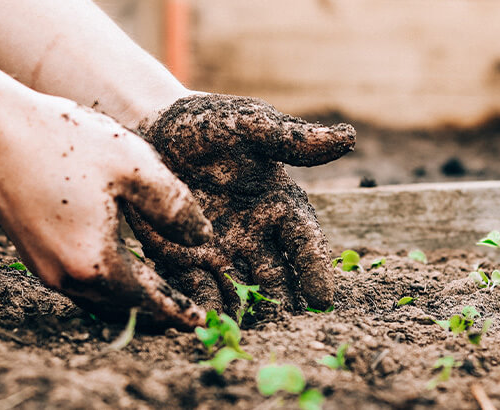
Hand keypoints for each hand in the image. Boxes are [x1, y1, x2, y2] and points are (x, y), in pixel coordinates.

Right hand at [0, 93, 212, 328]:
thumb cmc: (64, 141)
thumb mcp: (135, 166)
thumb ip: (175, 207)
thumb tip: (202, 239)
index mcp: (96, 263)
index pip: (149, 300)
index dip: (178, 310)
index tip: (201, 322)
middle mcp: (66, 277)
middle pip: (122, 307)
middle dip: (155, 311)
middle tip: (185, 312)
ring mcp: (43, 268)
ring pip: (98, 298)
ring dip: (129, 299)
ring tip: (158, 293)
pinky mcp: (31, 253)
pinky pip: (78, 282)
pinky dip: (105, 283)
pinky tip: (119, 267)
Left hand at [125, 93, 354, 317]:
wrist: (151, 127)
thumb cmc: (208, 123)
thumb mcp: (249, 124)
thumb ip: (291, 139)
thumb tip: (348, 138)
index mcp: (279, 205)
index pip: (304, 242)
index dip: (315, 269)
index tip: (323, 298)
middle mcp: (255, 235)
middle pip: (276, 277)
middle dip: (282, 304)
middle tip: (286, 329)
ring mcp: (221, 251)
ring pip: (240, 291)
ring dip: (245, 314)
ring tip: (247, 337)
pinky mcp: (184, 259)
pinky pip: (197, 289)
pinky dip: (203, 308)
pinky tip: (204, 325)